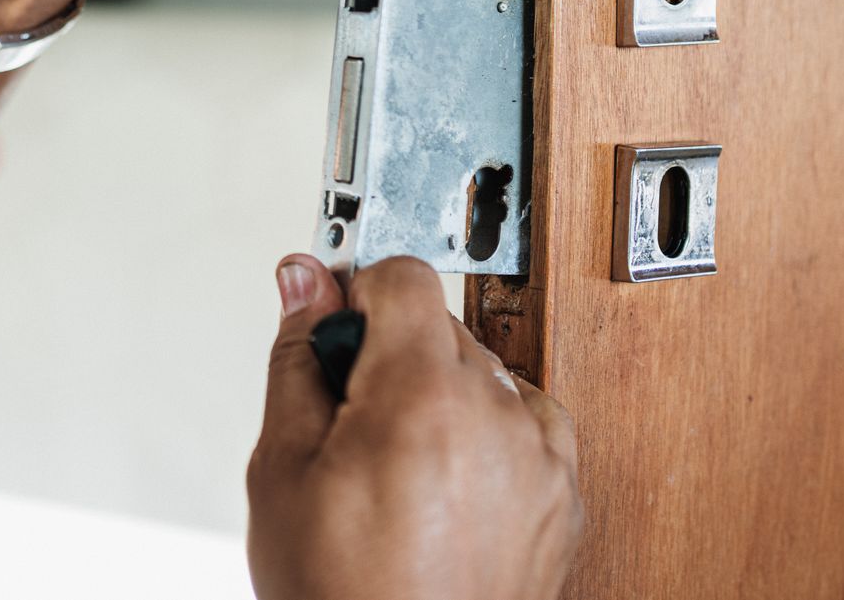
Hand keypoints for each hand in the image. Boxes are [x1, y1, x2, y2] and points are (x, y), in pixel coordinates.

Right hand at [247, 255, 581, 599]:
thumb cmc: (340, 595)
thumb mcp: (282, 468)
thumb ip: (296, 359)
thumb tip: (303, 281)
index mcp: (421, 396)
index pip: (402, 276)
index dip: (356, 293)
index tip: (333, 323)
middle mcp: (496, 416)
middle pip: (437, 325)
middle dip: (386, 356)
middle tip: (345, 424)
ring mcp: (539, 457)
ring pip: (480, 373)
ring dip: (437, 395)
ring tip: (392, 469)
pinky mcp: (562, 495)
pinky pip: (523, 422)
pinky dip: (484, 436)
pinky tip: (440, 485)